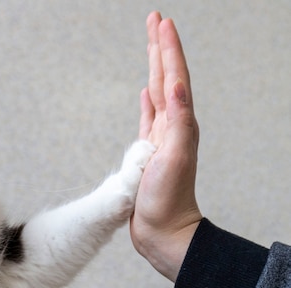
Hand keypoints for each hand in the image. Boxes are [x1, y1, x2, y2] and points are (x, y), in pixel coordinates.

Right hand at [130, 12, 202, 280]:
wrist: (162, 231)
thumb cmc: (167, 201)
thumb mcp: (175, 157)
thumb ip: (177, 121)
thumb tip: (173, 85)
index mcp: (179, 125)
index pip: (173, 78)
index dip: (167, 49)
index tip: (160, 23)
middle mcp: (171, 128)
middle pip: (165, 79)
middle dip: (160, 49)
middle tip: (154, 21)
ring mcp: (158, 141)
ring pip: (155, 95)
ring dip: (153, 70)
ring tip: (150, 48)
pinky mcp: (146, 155)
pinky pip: (147, 121)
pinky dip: (146, 104)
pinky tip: (144, 95)